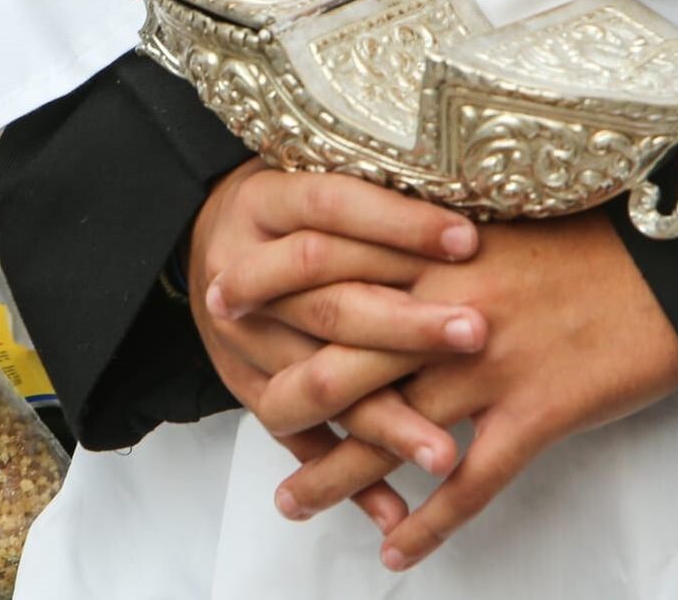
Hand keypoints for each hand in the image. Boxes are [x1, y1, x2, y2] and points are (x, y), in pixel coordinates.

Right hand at [186, 160, 486, 527]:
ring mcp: (239, 338)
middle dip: (403, 326)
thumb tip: (463, 187)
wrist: (202, 237)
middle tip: (475, 335)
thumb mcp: (310, 168)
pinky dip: (345, 476)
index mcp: (263, 202)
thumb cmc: (289, 204)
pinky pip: (295, 436)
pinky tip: (396, 510)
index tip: (467, 240)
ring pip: (311, 385)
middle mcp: (238, 270)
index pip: (332, 208)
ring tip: (445, 455)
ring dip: (381, 421)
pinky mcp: (245, 386)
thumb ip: (370, 184)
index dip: (398, 224)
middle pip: (326, 301)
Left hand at [269, 212, 677, 570]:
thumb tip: (373, 254)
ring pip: (391, 431)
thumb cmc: (592, 242)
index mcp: (434, 254)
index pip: (329, 268)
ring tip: (293, 505)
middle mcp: (449, 309)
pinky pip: (471, 483)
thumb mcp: (500, 224)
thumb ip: (431, 244)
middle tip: (255, 416)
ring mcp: (491, 365)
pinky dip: (431, 524)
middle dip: (288, 394)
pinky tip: (398, 551)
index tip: (224, 300)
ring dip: (337, 475)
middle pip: (343, 358)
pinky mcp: (538, 413)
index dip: (271, 286)